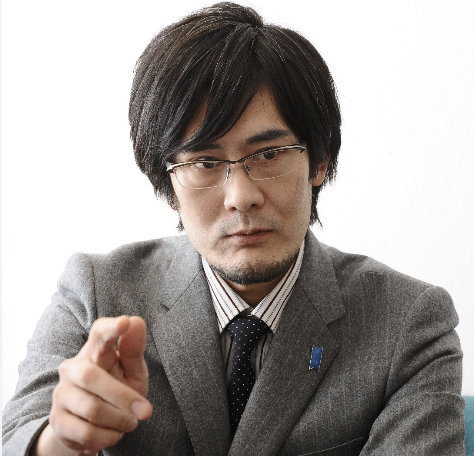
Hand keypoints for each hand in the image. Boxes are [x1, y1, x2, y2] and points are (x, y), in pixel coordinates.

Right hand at [33, 316, 152, 455]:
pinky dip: (108, 436)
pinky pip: (85, 432)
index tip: (125, 322)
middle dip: (122, 397)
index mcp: (95, 351)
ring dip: (119, 420)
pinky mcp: (57, 420)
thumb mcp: (132, 372)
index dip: (110, 328)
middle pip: (91, 377)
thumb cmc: (117, 391)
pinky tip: (115, 432)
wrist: (91, 428)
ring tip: (131, 422)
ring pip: (91, 408)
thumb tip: (137, 322)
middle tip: (146, 411)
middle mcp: (73, 368)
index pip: (99, 333)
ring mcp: (62, 394)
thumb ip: (134, 351)